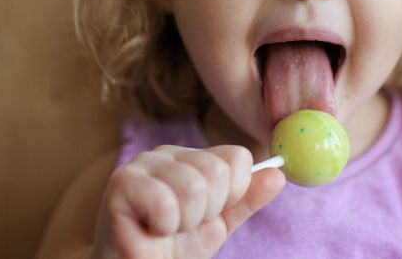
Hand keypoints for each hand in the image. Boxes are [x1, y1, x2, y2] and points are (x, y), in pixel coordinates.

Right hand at [91, 145, 285, 258]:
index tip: (210, 215)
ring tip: (164, 229)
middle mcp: (166, 153)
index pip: (237, 158)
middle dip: (206, 213)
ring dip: (184, 223)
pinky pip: (164, 202)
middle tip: (182, 226)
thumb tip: (279, 175)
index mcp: (192, 158)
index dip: (232, 195)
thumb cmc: (170, 249)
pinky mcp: (122, 182)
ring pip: (193, 187)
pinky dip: (163, 226)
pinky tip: (148, 229)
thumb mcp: (217, 226)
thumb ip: (245, 201)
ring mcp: (142, 163)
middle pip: (217, 172)